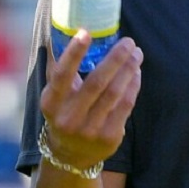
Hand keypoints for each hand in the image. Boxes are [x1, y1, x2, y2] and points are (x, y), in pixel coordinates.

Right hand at [37, 31, 140, 175]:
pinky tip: (136, 72)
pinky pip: (125, 105)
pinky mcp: (109, 138)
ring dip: (128, 69)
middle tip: (128, 41)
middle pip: (96, 83)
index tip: (86, 32)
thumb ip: (60, 70)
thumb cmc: (64, 113)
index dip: (73, 53)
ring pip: (114, 93)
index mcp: (51, 104)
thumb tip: (68, 33)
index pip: (61, 75)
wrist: (70, 155)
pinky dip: (133, 85)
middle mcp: (69, 118)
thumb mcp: (55, 97)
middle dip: (115, 59)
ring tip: (136, 53)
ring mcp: (90, 130)